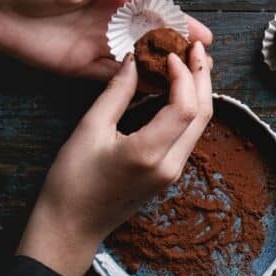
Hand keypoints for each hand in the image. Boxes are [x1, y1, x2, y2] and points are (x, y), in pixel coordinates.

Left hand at [0, 0, 212, 80]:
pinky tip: (158, 91)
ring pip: (140, 62)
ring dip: (163, 71)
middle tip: (204, 64)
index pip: (157, 14)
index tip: (204, 36)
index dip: (181, 24)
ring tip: (190, 82)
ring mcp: (99, 48)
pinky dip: (136, 85)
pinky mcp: (82, 68)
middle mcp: (112, 25)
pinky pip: (116, 79)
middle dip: (180, 51)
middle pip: (154, 41)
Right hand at [17, 42, 212, 275]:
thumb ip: (116, 94)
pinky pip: (189, 135)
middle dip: (203, 78)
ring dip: (199, 92)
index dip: (184, 75)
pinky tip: (181, 89)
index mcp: (149, 154)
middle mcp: (171, 165)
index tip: (171, 53)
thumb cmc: (72, 182)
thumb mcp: (89, 130)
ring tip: (192, 62)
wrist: (72, 227)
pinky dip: (190, 108)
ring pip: (200, 125)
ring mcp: (174, 172)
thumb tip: (134, 61)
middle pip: (203, 115)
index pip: (185, 107)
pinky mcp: (170, 174)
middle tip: (197, 48)